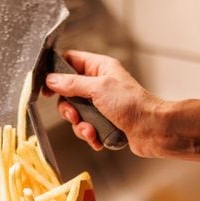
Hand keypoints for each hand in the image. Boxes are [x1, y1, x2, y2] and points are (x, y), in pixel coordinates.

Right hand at [44, 50, 165, 155]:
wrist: (153, 130)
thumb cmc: (133, 104)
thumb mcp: (98, 88)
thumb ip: (72, 83)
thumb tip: (51, 80)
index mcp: (100, 68)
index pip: (70, 62)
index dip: (56, 73)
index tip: (47, 87)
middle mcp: (99, 85)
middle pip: (68, 93)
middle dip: (69, 108)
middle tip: (75, 115)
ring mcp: (102, 105)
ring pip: (76, 114)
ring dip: (80, 125)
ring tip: (90, 130)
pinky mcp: (104, 122)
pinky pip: (86, 128)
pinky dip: (89, 135)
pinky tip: (98, 139)